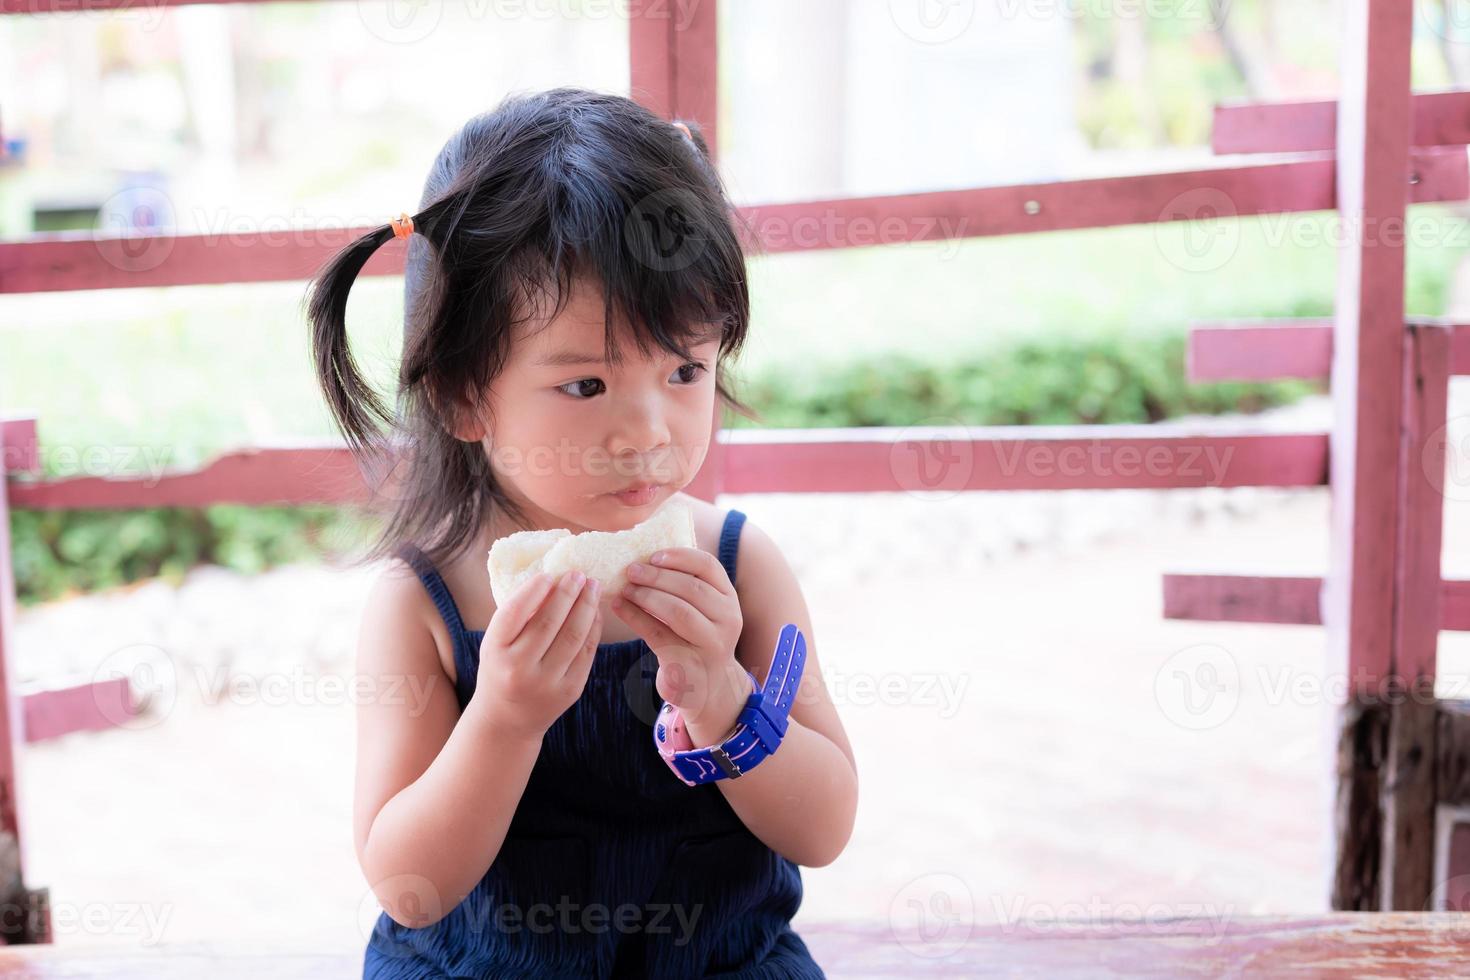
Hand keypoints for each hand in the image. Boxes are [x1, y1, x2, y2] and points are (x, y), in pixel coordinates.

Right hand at [471, 570, 602, 741]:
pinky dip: (593, 628)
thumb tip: (550, 579)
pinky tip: (595, 612)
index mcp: (495, 652)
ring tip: (592, 587)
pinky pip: (586, 652)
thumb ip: (516, 616)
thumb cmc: (501, 669)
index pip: (514, 614)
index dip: (533, 591)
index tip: (549, 574)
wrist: (507, 719)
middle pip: (549, 622)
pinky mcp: (569, 691)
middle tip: (579, 574)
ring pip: (573, 636)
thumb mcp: (496, 644)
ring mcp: (546, 682)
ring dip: (586, 607)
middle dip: (568, 593)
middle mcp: (519, 669)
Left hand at [610, 548, 747, 737]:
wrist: (706, 687)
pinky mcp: (691, 665)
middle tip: (631, 571)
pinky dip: (636, 618)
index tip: (653, 555)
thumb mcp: (703, 611)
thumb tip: (645, 557)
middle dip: (657, 577)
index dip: (680, 557)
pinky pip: (659, 635)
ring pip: (679, 612)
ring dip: (647, 596)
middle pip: (692, 588)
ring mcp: (713, 645)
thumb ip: (686, 586)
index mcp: (729, 599)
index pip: (708, 567)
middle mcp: (728, 620)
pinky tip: (619, 607)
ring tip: (625, 589)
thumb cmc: (696, 639)